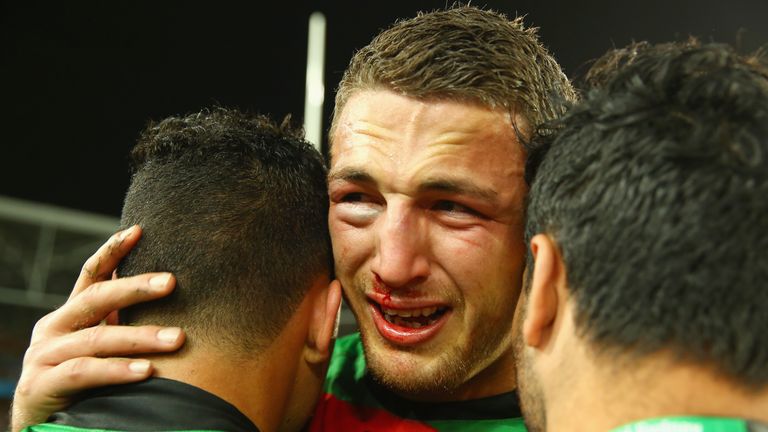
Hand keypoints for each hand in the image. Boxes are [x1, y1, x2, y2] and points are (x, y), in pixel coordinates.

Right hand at [10, 225, 185, 430]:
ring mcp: (42, 357)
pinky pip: (84, 373)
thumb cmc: (85, 388)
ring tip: (178, 338)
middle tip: (172, 281)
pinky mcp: (39, 386)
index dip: (113, 251)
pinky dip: (117, 371)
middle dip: (135, 287)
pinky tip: (148, 371)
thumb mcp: (102, 349)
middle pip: (96, 299)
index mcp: (68, 316)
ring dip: (141, 338)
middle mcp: (51, 330)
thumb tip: (172, 295)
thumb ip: (123, 325)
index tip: (139, 230)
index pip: (91, 275)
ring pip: (97, 339)